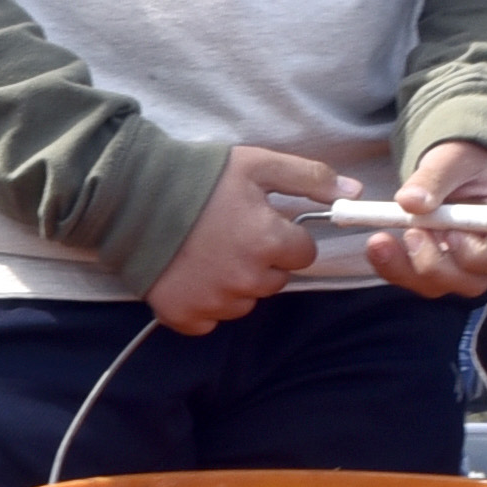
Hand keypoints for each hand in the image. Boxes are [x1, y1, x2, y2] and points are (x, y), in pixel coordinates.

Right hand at [146, 143, 340, 335]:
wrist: (131, 196)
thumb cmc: (199, 177)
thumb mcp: (258, 165)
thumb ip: (310, 178)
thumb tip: (355, 193)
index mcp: (269, 241)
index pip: (303, 254)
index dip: (285, 236)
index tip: (261, 221)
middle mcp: (247, 278)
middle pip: (276, 280)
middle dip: (262, 260)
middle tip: (231, 234)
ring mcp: (215, 301)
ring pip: (245, 302)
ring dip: (235, 283)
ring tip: (208, 253)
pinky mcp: (185, 316)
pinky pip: (211, 321)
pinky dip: (205, 304)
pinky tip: (191, 275)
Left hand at [360, 141, 486, 300]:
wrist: (457, 166)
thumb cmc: (468, 159)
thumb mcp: (454, 158)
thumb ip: (435, 177)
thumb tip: (410, 201)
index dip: (478, 255)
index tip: (450, 235)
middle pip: (469, 281)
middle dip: (434, 264)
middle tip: (411, 232)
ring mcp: (461, 266)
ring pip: (437, 285)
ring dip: (406, 268)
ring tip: (382, 240)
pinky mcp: (435, 267)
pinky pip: (413, 278)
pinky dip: (392, 266)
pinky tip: (378, 245)